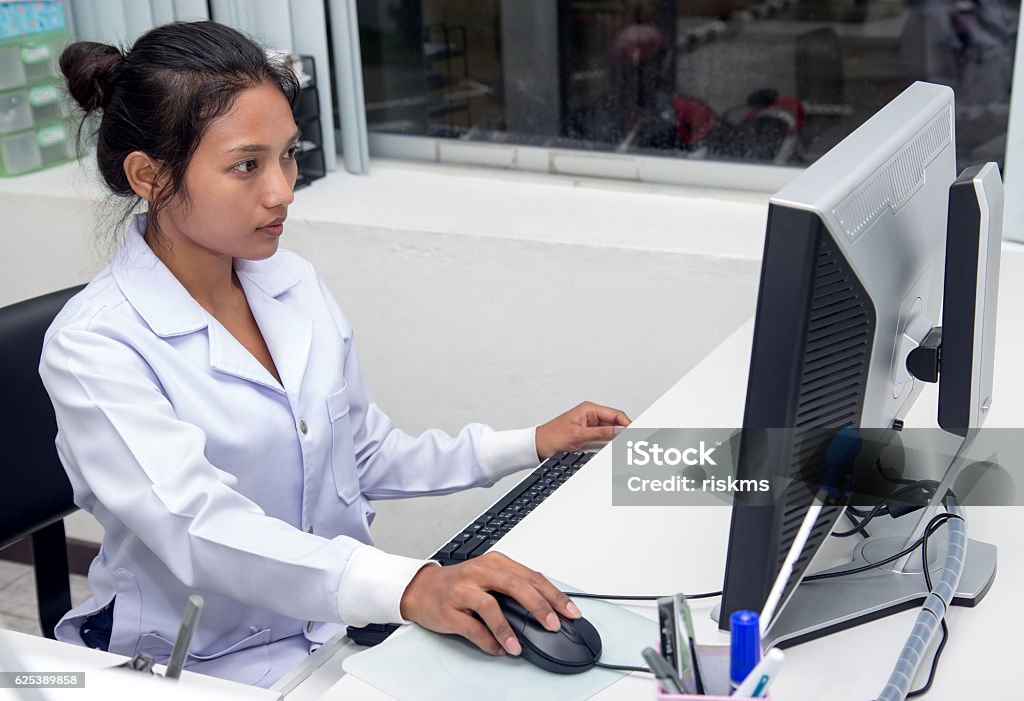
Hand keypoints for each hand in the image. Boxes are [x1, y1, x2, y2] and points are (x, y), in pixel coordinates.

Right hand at [399, 551, 580, 655]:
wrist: (421, 588)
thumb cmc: (459, 583)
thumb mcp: (489, 576)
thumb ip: (514, 587)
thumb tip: (547, 608)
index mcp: (495, 562)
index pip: (531, 576)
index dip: (554, 595)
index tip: (571, 611)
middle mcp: (480, 572)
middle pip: (515, 585)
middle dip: (538, 606)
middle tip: (553, 624)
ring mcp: (463, 590)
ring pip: (491, 606)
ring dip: (508, 628)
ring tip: (519, 646)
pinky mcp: (448, 609)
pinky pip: (471, 627)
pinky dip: (487, 640)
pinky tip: (497, 649)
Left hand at [535, 401, 630, 459]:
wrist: (537, 447)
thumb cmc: (551, 437)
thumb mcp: (579, 435)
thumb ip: (601, 433)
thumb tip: (619, 431)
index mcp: (589, 409)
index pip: (615, 414)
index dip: (627, 424)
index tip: (634, 433)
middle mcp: (590, 415)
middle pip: (615, 423)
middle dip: (623, 432)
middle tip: (630, 442)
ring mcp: (590, 426)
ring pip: (610, 432)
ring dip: (616, 439)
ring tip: (622, 447)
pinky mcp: (588, 435)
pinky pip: (603, 438)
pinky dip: (609, 444)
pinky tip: (612, 449)